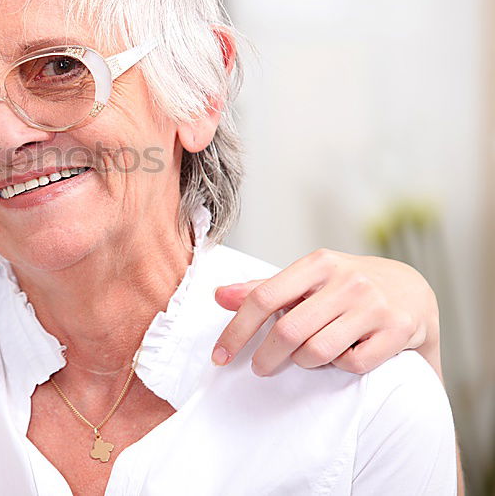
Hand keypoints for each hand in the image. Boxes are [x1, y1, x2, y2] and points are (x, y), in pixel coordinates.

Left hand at [210, 249, 440, 377]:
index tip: (220, 356)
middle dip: (266, 356)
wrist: (413, 290)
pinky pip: (351, 364)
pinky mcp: (398, 330)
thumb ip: (264, 289)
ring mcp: (374, 306)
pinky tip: (343, 355)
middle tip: (260, 368)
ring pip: (317, 351)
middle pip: (288, 331)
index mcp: (318, 263)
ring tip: (306, 357)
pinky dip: (339, 366)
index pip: (263, 298)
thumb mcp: (307, 279)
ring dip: (304, 361)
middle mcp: (348, 281)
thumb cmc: (347, 286)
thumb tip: (219, 297)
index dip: (237, 331)